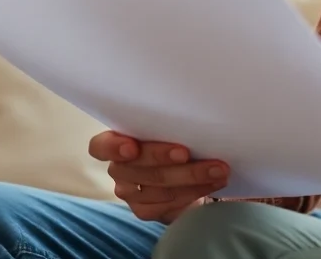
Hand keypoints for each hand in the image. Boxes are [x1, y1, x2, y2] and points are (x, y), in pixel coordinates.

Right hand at [88, 131, 229, 222]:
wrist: (187, 170)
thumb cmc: (177, 138)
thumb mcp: (172, 126)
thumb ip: (170, 122)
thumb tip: (196, 110)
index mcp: (117, 141)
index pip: (101, 146)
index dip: (113, 148)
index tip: (132, 148)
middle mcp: (119, 168)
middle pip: (137, 167)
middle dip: (166, 159)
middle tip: (190, 153)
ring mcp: (130, 192)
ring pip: (158, 187)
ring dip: (192, 177)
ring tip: (219, 169)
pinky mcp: (145, 210)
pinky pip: (168, 204)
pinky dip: (194, 192)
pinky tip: (213, 184)